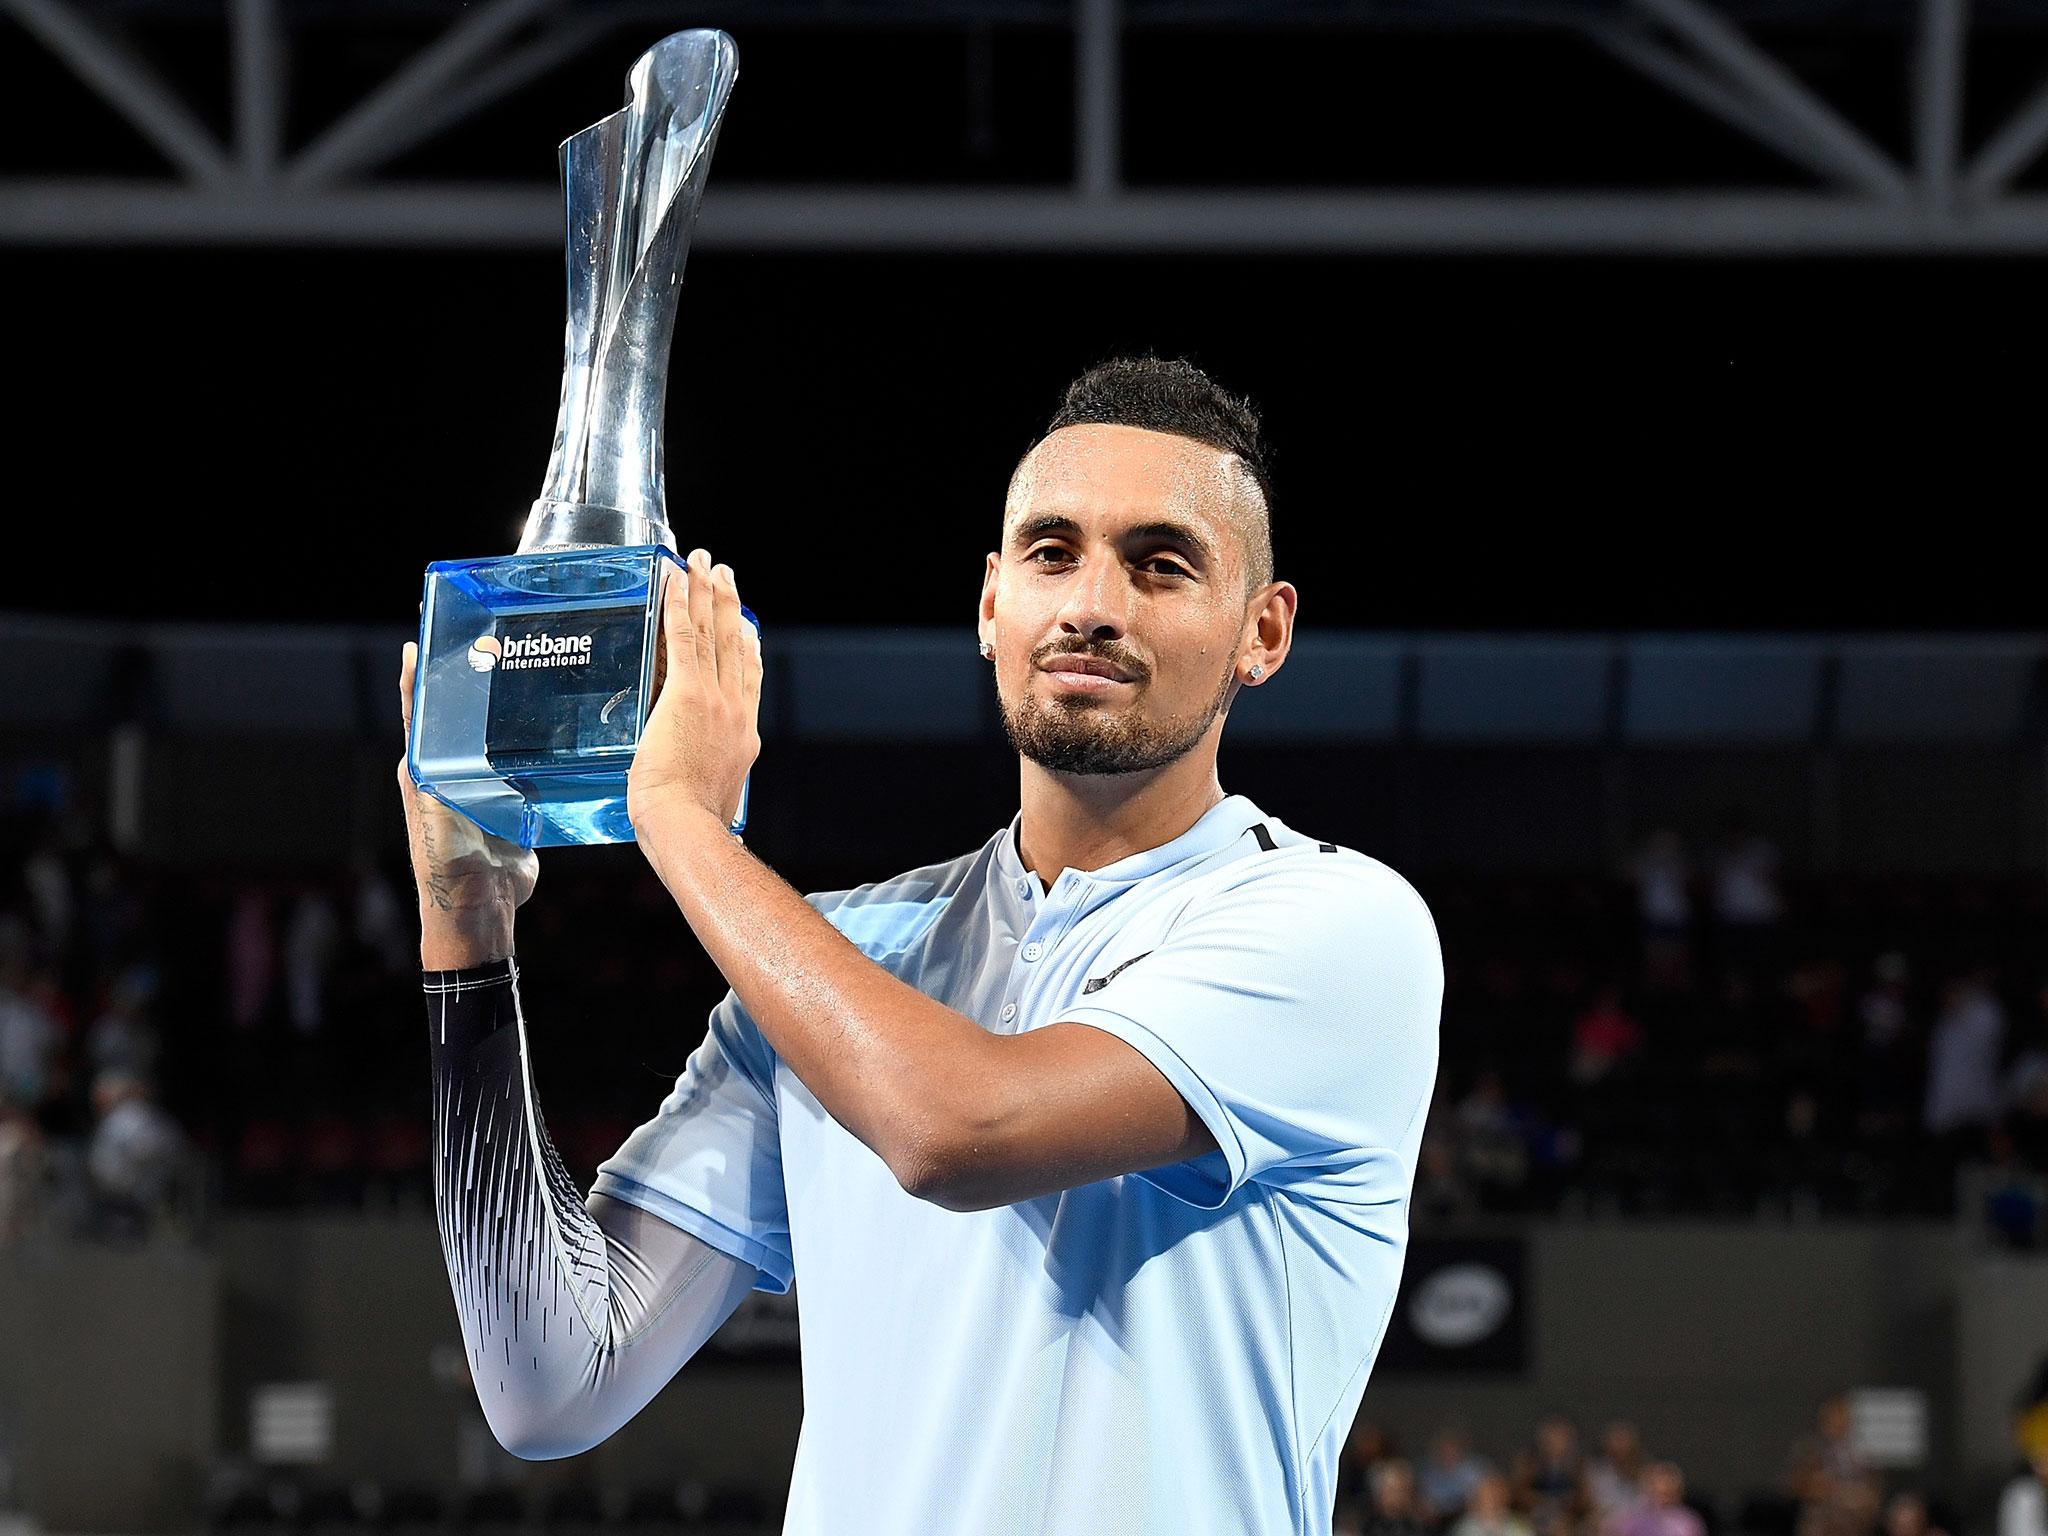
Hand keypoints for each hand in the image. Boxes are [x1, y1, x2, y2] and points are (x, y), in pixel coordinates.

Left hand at [398, 639, 537, 966]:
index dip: (421, 670)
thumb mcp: (435, 808)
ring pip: (499, 733)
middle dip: (474, 677)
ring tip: (531, 667)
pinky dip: (540, 740)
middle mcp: (453, 768)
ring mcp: (486, 782)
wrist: (482, 907)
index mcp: (424, 766)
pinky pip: (529, 761)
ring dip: (512, 706)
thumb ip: (435, 768)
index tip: (429, 629)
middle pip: (464, 713)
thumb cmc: (448, 862)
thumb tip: (434, 730)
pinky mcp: (517, 799)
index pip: (420, 707)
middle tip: (494, 634)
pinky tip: (560, 720)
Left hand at [626, 547, 762, 836]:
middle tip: (725, 574)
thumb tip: (685, 789)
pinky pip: (684, 637)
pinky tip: (676, 578)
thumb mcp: (709, 799)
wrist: (689, 827)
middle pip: (735, 645)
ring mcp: (715, 700)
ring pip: (713, 633)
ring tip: (706, 563)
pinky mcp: (688, 694)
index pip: (748, 680)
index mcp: (744, 736)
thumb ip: (702, 781)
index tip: (745, 625)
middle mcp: (737, 711)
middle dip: (729, 605)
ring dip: (708, 592)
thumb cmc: (691, 827)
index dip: (746, 646)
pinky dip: (681, 604)